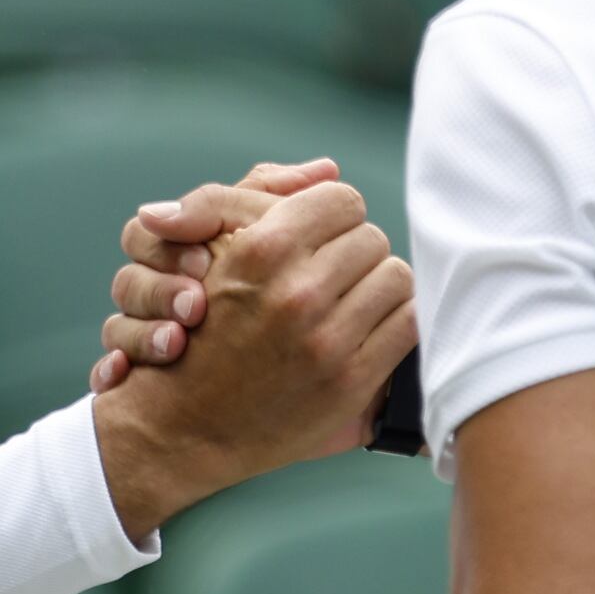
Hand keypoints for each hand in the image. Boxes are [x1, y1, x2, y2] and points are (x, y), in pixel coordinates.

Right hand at [85, 177, 419, 539]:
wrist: (185, 424)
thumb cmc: (201, 329)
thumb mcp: (213, 250)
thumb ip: (262, 195)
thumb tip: (328, 169)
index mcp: (263, 250)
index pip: (342, 199)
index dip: (335, 215)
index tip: (324, 236)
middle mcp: (296, 293)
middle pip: (372, 238)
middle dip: (355, 253)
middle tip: (335, 274)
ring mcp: (326, 341)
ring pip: (397, 277)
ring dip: (378, 286)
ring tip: (354, 301)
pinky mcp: (351, 382)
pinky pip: (408, 323)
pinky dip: (396, 321)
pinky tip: (371, 328)